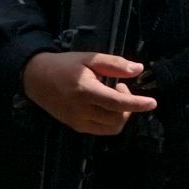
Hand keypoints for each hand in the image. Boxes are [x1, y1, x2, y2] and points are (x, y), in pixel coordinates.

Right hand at [21, 48, 157, 135]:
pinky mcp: (77, 127)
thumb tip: (138, 70)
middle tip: (120, 87)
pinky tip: (105, 106)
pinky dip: (111, 120)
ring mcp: (79, 122)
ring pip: (112, 128)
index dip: (137, 104)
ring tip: (112, 97)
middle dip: (128, 105)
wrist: (36, 79)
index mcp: (86, 91)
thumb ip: (114, 64)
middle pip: (117, 118)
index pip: (117, 103)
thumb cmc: (65, 65)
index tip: (153, 103)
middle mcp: (82, 111)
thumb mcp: (89, 58)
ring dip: (120, 114)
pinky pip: (102, 130)